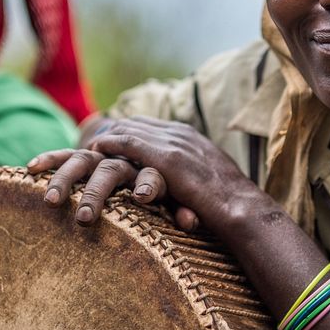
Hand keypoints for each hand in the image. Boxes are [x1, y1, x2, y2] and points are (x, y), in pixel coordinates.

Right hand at [27, 148, 186, 226]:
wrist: (161, 150)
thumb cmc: (177, 187)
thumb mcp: (185, 199)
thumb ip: (187, 208)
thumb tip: (192, 222)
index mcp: (157, 167)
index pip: (154, 173)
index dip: (150, 184)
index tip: (142, 197)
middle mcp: (129, 159)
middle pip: (111, 170)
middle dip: (97, 192)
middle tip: (85, 219)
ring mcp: (106, 156)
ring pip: (83, 161)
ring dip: (66, 179)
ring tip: (51, 201)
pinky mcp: (88, 155)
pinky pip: (67, 155)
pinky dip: (51, 159)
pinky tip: (31, 168)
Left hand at [86, 116, 265, 234]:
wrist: (240, 207)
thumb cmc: (227, 203)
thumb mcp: (206, 180)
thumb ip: (189, 174)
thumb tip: (180, 185)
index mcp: (189, 136)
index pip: (149, 125)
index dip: (127, 131)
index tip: (110, 141)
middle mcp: (180, 133)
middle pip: (135, 122)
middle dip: (112, 131)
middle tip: (92, 144)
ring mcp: (174, 142)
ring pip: (129, 128)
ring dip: (107, 136)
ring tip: (88, 148)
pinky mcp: (167, 157)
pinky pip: (129, 143)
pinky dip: (111, 143)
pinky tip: (95, 149)